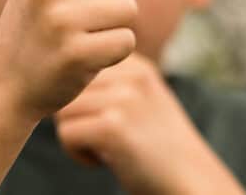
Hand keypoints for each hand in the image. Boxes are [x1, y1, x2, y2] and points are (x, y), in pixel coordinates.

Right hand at [0, 0, 154, 120]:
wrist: (3, 84)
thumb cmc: (37, 32)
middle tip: (85, 20)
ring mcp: (60, 20)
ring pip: (128, 9)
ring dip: (116, 27)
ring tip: (85, 39)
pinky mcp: (75, 53)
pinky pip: (126, 41)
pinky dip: (115, 53)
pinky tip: (87, 59)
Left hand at [55, 54, 245, 194]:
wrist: (190, 181)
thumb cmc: (158, 147)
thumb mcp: (141, 100)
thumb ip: (111, 82)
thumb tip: (55, 78)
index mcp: (136, 65)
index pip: (79, 68)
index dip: (82, 99)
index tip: (106, 120)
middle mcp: (131, 75)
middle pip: (67, 89)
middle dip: (76, 117)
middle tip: (103, 139)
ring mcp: (124, 99)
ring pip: (62, 112)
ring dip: (76, 137)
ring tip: (106, 149)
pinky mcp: (114, 127)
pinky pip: (66, 135)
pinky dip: (78, 154)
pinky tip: (105, 161)